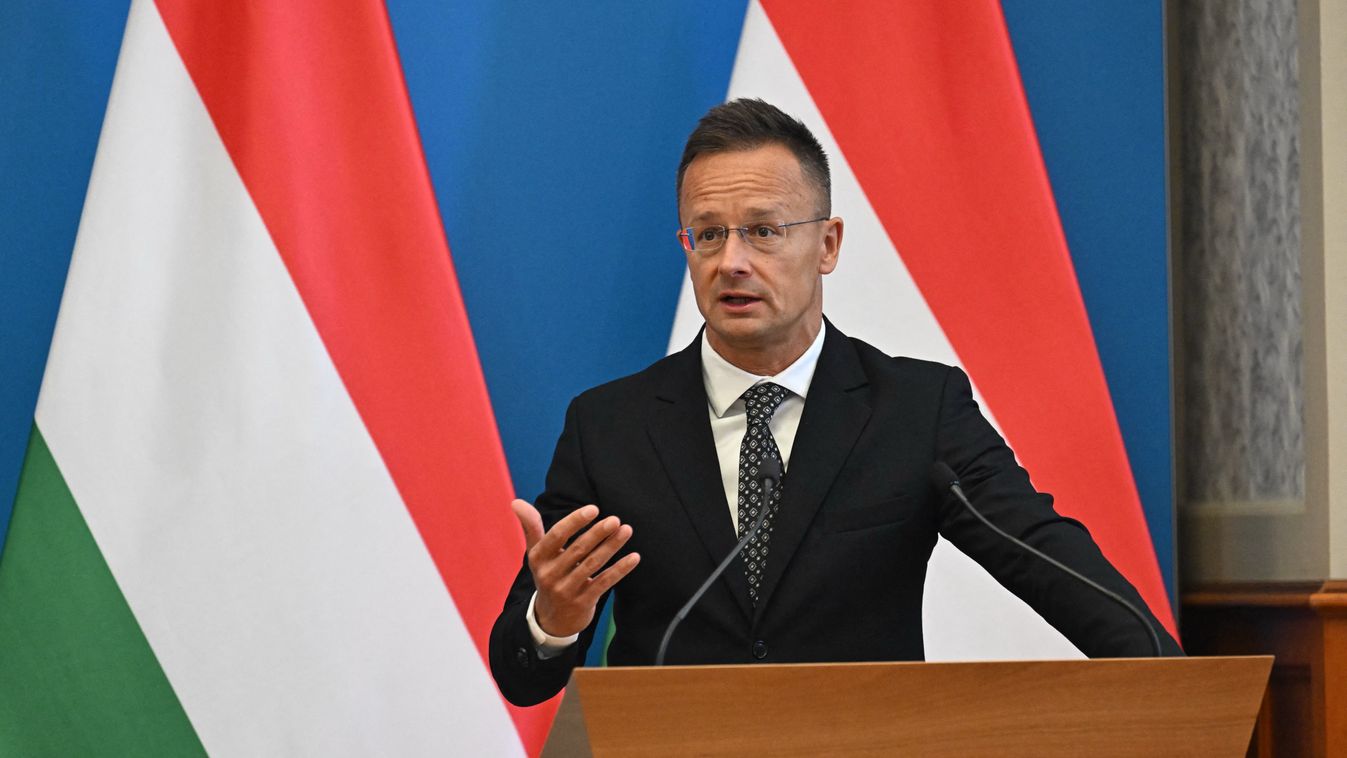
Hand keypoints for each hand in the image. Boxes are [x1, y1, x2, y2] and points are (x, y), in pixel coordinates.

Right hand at [511, 499, 640, 637]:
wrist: (551, 619)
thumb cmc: (548, 575)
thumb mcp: (536, 554)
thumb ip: (531, 527)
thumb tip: (515, 502)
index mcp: (539, 558)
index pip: (557, 536)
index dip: (575, 522)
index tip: (594, 509)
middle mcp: (550, 574)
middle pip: (578, 550)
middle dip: (598, 533)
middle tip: (615, 519)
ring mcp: (567, 590)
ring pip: (592, 564)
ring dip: (611, 546)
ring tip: (626, 530)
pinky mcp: (583, 602)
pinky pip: (604, 582)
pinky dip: (620, 570)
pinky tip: (634, 557)